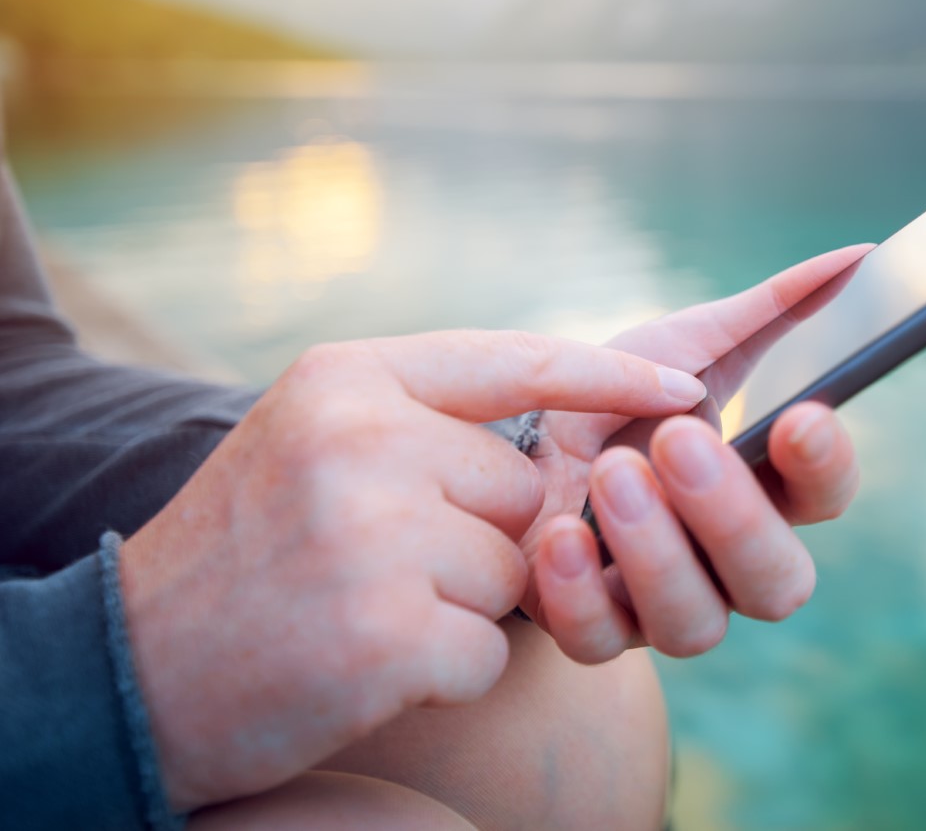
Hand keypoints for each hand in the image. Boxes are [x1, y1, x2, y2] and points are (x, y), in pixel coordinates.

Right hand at [119, 331, 705, 811]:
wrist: (132, 666)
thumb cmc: (246, 550)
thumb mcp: (312, 438)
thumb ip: (425, 419)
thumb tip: (560, 437)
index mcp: (347, 377)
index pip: (516, 360)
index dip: (610, 380)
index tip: (688, 389)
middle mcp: (363, 439)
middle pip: (524, 488)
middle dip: (482, 537)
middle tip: (385, 564)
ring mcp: (375, 534)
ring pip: (516, 572)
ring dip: (462, 608)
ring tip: (364, 610)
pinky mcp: (389, 631)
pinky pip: (489, 651)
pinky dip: (444, 670)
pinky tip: (365, 665)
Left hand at [514, 244, 870, 662]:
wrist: (505, 444)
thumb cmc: (608, 397)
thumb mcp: (684, 342)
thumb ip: (772, 308)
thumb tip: (861, 254)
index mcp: (762, 493)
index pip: (826, 496)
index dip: (825, 465)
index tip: (800, 414)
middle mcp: (725, 564)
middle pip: (778, 582)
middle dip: (733, 516)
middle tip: (677, 440)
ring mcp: (659, 607)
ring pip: (696, 625)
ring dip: (657, 548)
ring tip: (611, 473)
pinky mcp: (588, 629)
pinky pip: (597, 641)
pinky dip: (580, 592)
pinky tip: (560, 533)